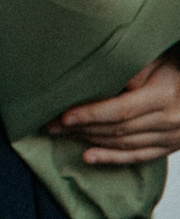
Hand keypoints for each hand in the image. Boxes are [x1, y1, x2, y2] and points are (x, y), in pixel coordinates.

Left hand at [50, 55, 179, 162]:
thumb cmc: (176, 67)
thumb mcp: (157, 59)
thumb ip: (132, 69)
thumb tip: (99, 77)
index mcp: (164, 97)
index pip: (120, 111)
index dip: (91, 114)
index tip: (64, 116)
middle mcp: (169, 121)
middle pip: (118, 129)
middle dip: (82, 128)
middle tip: (52, 125)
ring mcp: (171, 137)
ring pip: (124, 144)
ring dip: (90, 141)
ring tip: (62, 136)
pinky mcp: (170, 147)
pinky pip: (138, 156)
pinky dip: (112, 158)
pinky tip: (88, 156)